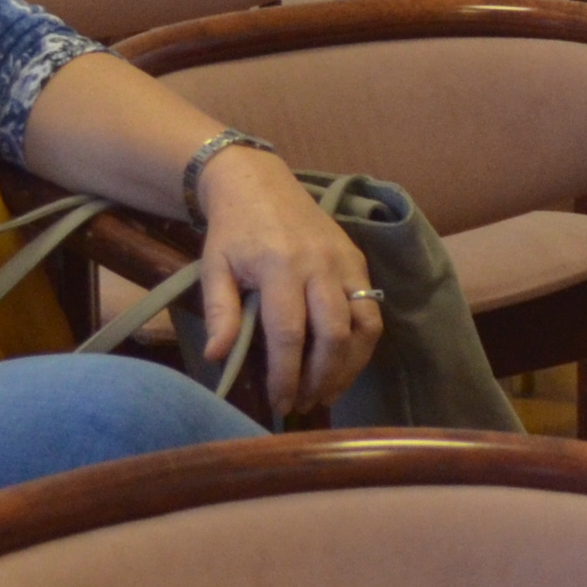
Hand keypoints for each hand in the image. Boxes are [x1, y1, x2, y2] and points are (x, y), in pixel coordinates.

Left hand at [190, 144, 382, 420]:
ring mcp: (345, 262)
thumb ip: (219, 312)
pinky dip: (364, 343)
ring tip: (328, 392)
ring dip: (349, 366)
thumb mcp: (214, 267)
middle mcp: (319, 265)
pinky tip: (345, 363)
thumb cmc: (232, 231)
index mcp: (279, 267)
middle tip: (304, 404)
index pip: (289, 334)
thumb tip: (219, 357)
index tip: (279, 403)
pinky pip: (373, 309)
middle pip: (334, 335)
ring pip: (364, 325)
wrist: (260, 182)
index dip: (286, 375)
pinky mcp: (359, 260)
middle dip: (322, 378)